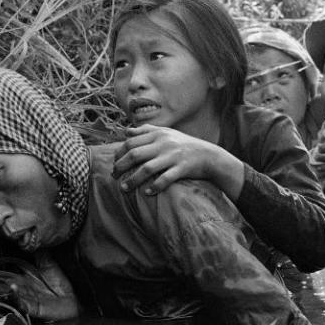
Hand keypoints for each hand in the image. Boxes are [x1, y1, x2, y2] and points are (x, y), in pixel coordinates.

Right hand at [0, 252, 78, 320]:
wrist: (76, 298)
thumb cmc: (62, 281)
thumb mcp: (49, 262)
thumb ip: (39, 251)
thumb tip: (29, 234)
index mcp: (22, 277)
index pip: (3, 272)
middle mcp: (21, 288)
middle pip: (1, 284)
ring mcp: (26, 298)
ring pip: (8, 294)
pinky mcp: (34, 308)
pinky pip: (23, 304)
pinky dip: (16, 297)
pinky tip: (12, 288)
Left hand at [111, 124, 243, 197]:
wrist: (209, 155)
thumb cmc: (185, 145)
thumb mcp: (166, 133)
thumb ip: (146, 131)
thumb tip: (126, 131)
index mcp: (158, 134)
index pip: (130, 142)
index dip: (118, 153)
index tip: (114, 164)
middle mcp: (164, 144)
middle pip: (135, 155)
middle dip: (120, 167)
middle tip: (114, 176)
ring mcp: (173, 156)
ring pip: (147, 169)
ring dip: (133, 180)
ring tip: (124, 189)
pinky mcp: (182, 168)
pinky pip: (165, 179)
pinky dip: (155, 187)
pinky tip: (147, 193)